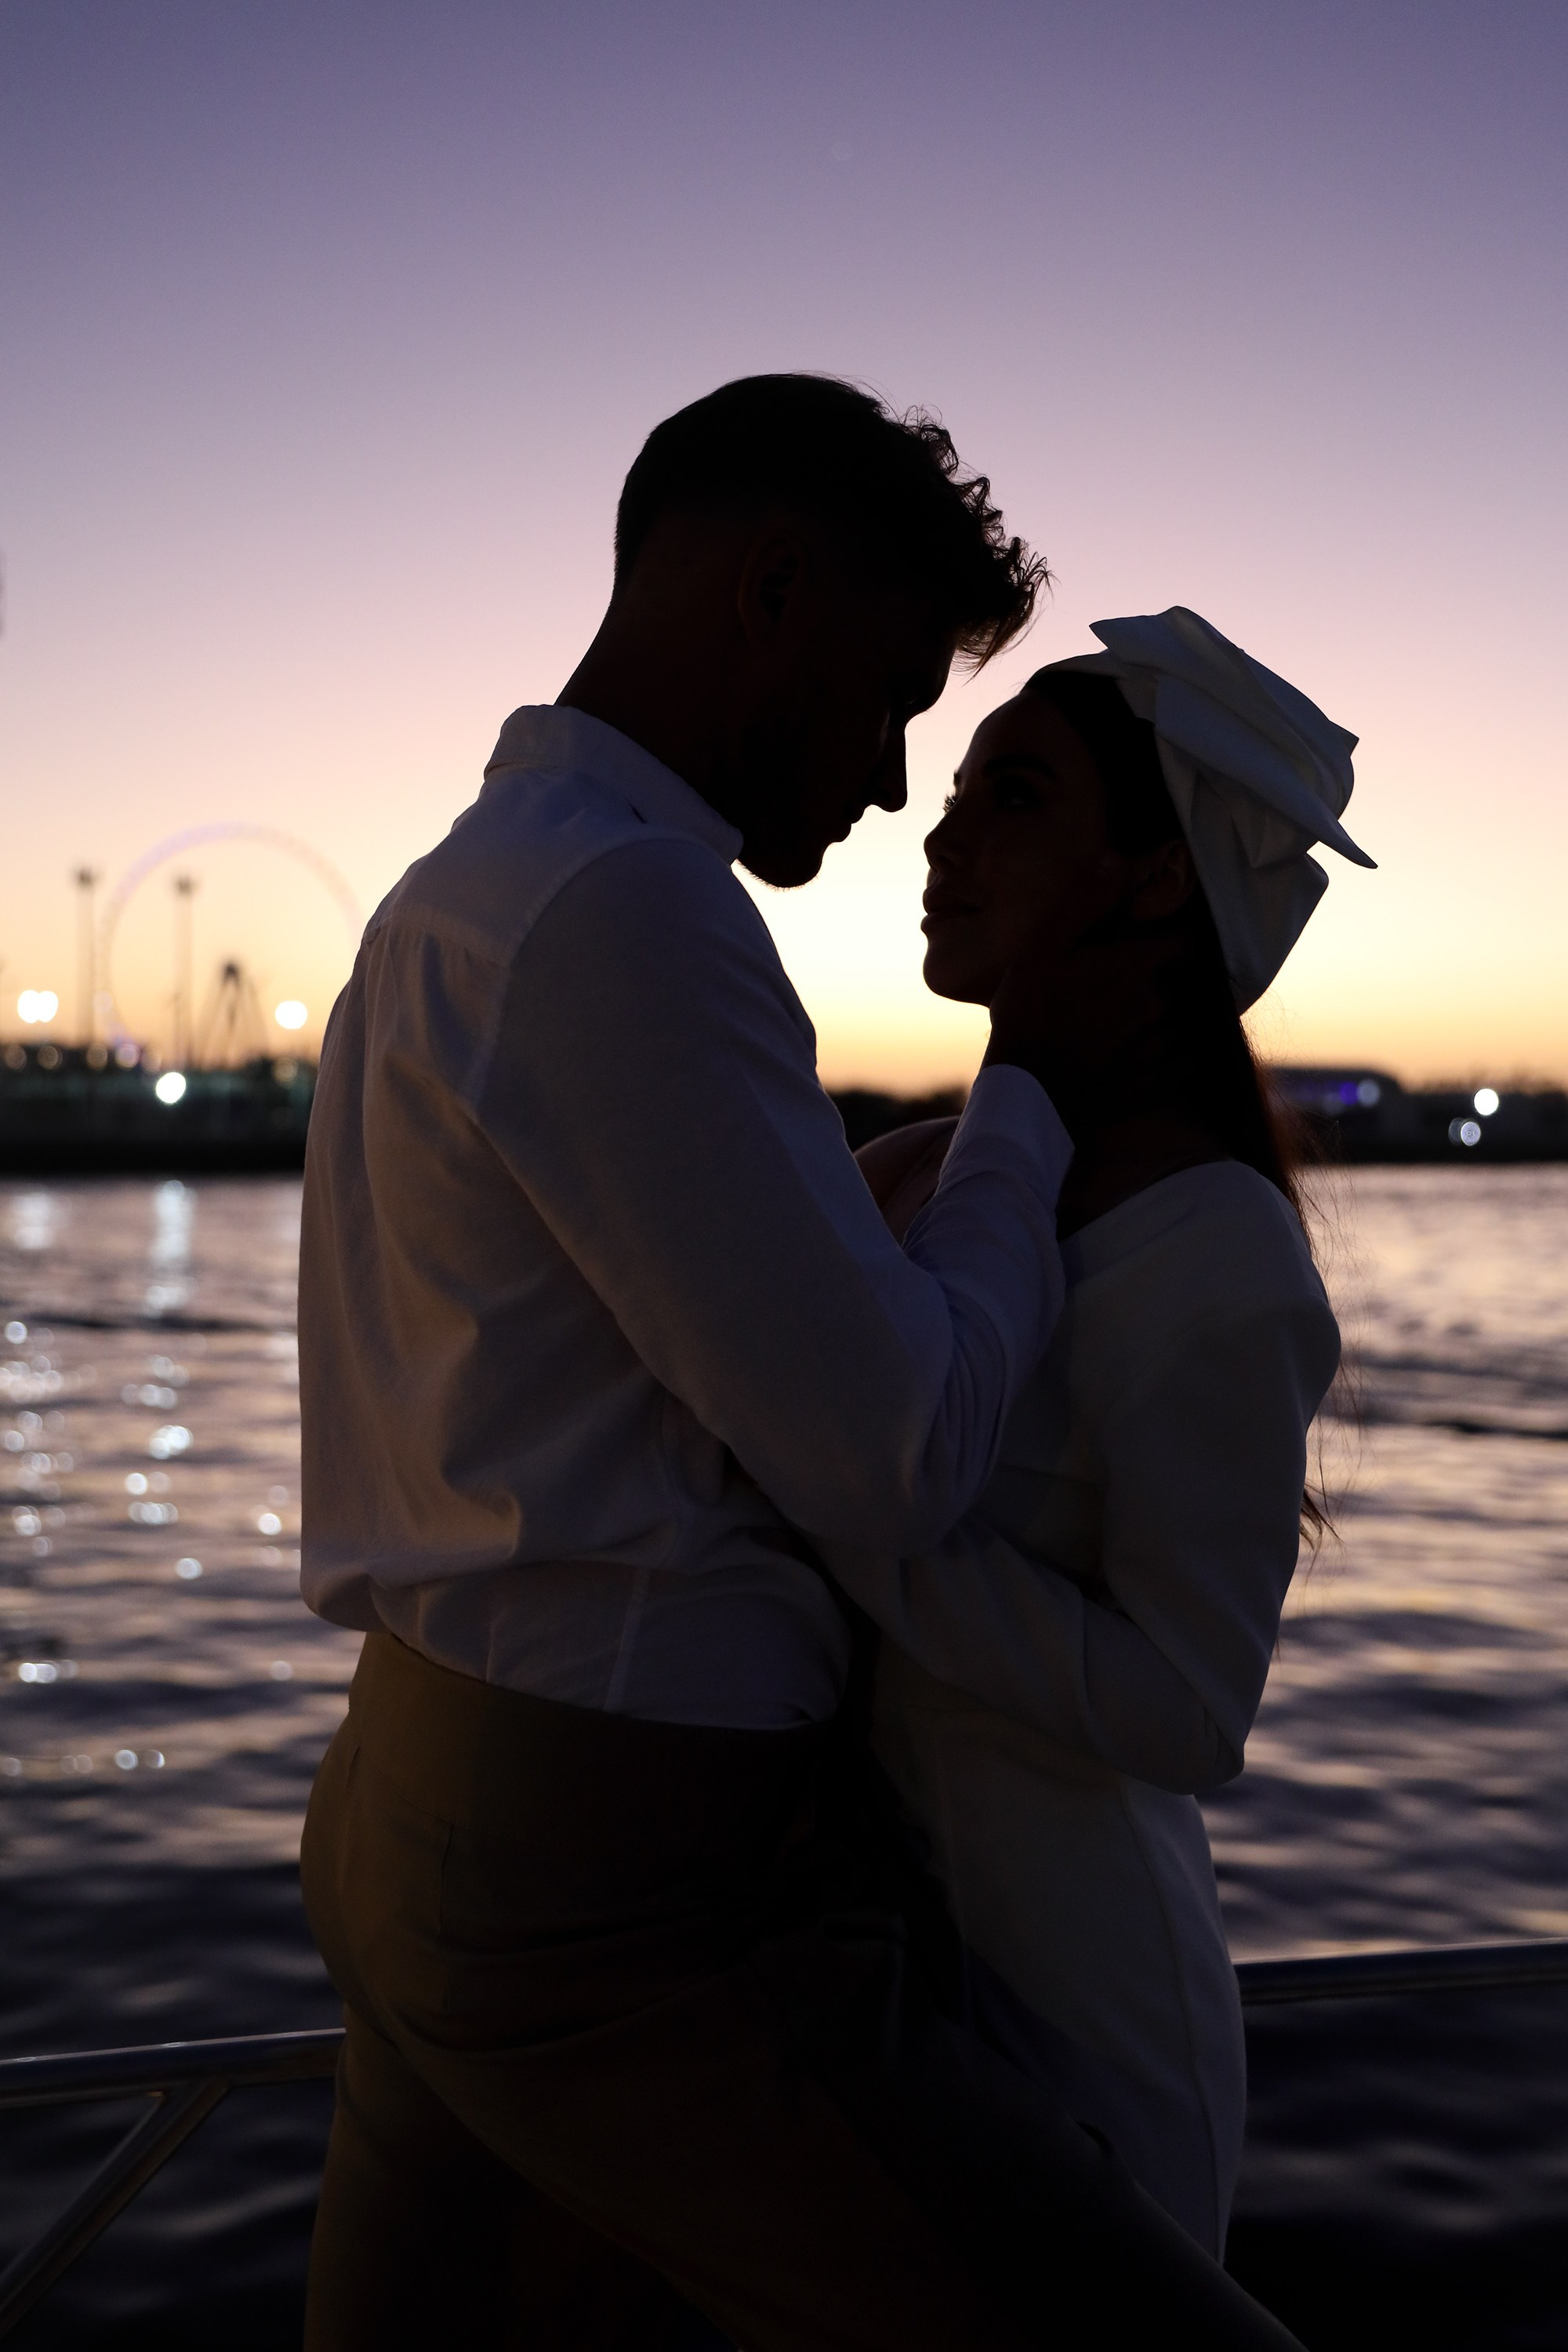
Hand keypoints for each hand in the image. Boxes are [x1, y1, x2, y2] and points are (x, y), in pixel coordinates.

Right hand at [983, 858, 1183, 1132]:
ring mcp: (1160, 1046)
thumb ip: (1083, 903)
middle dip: (1160, 982)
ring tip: (1127, 1025)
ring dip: (1163, 1019)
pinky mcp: (1157, 1084)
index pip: (1186, 942)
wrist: (1025, 1096)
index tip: (1162, 940)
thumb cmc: (1026, 1015)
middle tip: (1125, 988)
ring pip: (1179, 1022)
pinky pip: (1183, 1063)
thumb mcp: (1041, 950)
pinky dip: (1173, 1057)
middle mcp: (1158, 1004)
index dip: (1176, 939)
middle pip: (1178, 983)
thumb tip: (1116, 860)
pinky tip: (1143, 1055)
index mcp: (1135, 967)